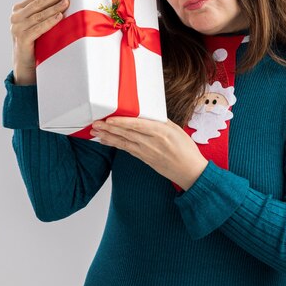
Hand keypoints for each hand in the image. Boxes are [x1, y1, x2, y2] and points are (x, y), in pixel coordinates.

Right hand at [9, 0, 69, 84]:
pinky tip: (60, 16)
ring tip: (66, 2)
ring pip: (39, 15)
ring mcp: (17, 28)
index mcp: (19, 10)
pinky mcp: (22, 39)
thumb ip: (43, 9)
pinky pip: (38, 28)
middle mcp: (16, 17)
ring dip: (54, 7)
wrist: (26, 64)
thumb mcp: (38, 23)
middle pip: (37, 3)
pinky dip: (50, 22)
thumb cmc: (36, 41)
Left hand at [92, 117, 208, 190]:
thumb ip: (162, 121)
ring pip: (124, 142)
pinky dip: (115, 145)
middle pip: (127, 134)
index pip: (138, 126)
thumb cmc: (186, 150)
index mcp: (161, 133)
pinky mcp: (144, 159)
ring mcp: (146, 152)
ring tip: (96, 132)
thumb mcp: (177, 130)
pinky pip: (127, 150)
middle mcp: (151, 143)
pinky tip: (106, 141)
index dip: (122, 122)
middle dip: (109, 128)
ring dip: (108, 137)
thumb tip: (148, 113)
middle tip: (95, 123)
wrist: (190, 172)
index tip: (109, 119)